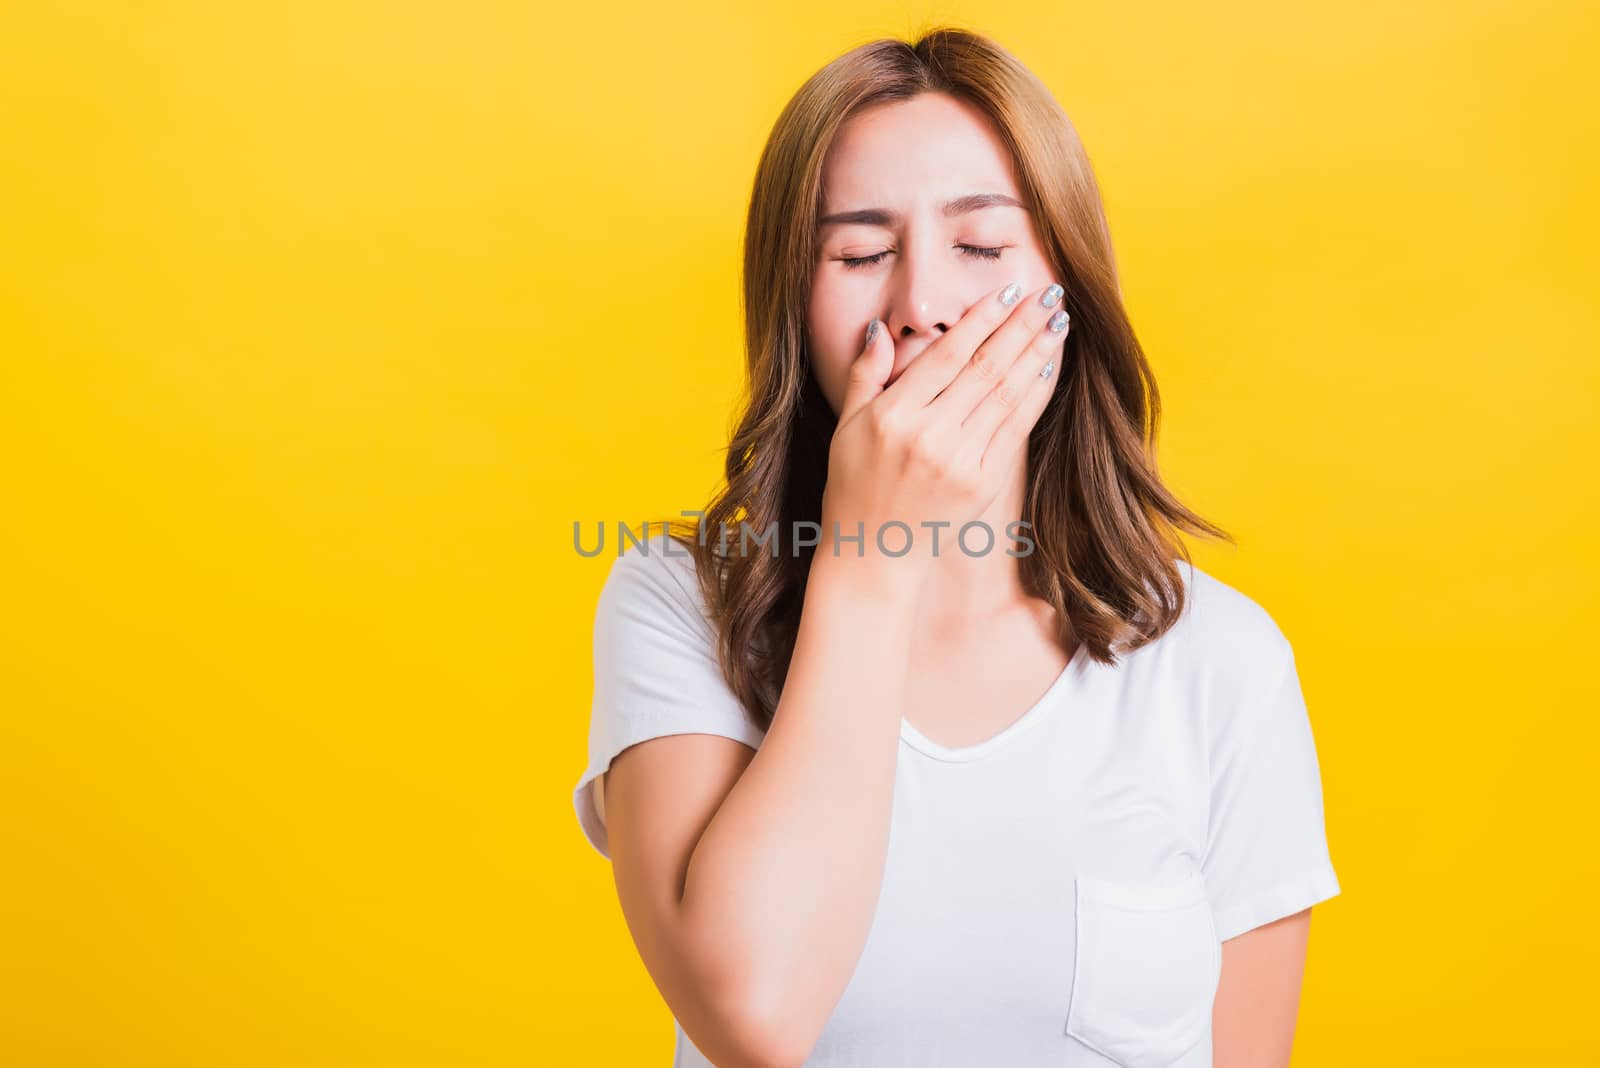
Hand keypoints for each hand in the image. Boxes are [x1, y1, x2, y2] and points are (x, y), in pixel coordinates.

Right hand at [817, 280, 1068, 581]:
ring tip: (1058, 321)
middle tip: (1050, 294)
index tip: (1007, 291)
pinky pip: (1015, 429)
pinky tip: (1048, 368)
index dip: (981, 320)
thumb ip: (865, 375)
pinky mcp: (981, 485)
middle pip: (985, 368)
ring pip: (1006, 395)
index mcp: (893, 416)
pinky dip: (1035, 396)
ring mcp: (959, 462)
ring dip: (1037, 354)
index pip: (946, 355)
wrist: (872, 557)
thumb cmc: (853, 489)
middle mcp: (929, 436)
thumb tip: (878, 329)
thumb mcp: (845, 427)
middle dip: (1021, 326)